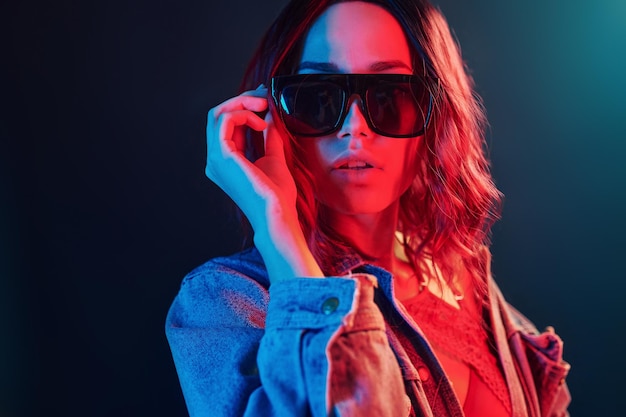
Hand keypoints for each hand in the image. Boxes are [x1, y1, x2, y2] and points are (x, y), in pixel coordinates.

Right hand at [205, 85, 295, 228]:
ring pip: (218, 114)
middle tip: (264, 96)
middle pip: (218, 115)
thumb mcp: (274, 158)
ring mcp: (215, 158)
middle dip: (241, 100)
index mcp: (224, 162)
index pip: (226, 125)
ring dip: (242, 103)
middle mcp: (215, 160)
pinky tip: (261, 123)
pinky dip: (244, 114)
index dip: (244, 107)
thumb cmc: (277, 196)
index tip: (265, 99)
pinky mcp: (221, 156)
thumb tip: (270, 117)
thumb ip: (269, 137)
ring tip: (265, 104)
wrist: (277, 213)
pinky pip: (226, 121)